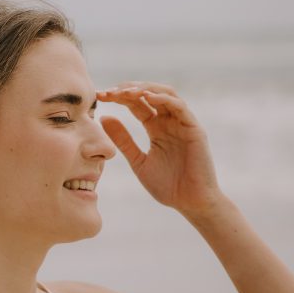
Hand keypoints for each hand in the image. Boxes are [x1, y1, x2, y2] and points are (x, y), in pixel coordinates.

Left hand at [96, 81, 223, 215]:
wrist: (190, 203)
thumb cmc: (167, 186)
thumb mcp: (138, 161)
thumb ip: (123, 140)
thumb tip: (103, 117)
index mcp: (156, 128)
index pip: (136, 104)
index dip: (119, 97)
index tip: (100, 96)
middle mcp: (169, 121)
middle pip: (148, 94)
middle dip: (128, 89)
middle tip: (109, 92)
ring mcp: (182, 123)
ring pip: (165, 94)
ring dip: (145, 89)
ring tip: (125, 91)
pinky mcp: (194, 128)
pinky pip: (180, 107)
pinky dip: (164, 99)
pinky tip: (147, 98)